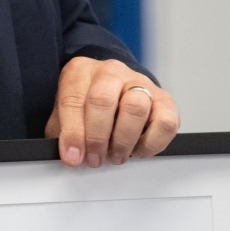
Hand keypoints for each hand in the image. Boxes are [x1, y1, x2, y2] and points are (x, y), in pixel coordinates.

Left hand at [46, 57, 179, 167]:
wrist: (116, 91)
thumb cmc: (88, 105)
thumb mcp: (65, 114)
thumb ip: (64, 133)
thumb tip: (72, 156)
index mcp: (80, 71)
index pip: (72, 100)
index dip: (72, 133)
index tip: (73, 156)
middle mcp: (110, 72)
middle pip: (103, 100)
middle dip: (97, 137)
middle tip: (95, 158)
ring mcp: (140, 82)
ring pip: (135, 108)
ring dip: (123, 141)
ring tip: (115, 156)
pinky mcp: (165, 100)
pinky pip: (165, 123)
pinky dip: (150, 144)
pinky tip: (137, 150)